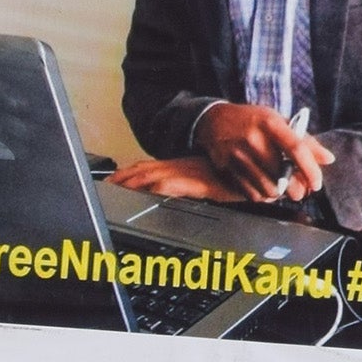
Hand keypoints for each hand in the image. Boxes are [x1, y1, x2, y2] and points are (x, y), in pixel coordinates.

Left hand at [107, 155, 252, 201]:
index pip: (145, 168)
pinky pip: (171, 185)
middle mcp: (179, 168)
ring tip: (114, 190)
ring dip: (131, 183)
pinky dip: (156, 189)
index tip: (109, 182)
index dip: (125, 174)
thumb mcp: (207, 183)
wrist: (259, 172)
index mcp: (179, 168)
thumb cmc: (235, 179)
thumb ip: (190, 187)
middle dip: (120, 179)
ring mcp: (186, 174)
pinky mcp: (196, 182)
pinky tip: (146, 193)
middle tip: (102, 187)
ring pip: (151, 176)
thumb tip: (175, 193)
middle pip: (142, 170)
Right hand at [193, 103, 334, 202]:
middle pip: (283, 176)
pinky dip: (263, 196)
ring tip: (281, 187)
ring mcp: (238, 155)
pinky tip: (265, 187)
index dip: (311, 170)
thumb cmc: (253, 121)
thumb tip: (328, 159)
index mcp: (271, 123)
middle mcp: (254, 139)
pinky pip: (252, 194)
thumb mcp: (278, 121)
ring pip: (269, 189)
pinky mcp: (227, 169)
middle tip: (300, 190)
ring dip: (280, 194)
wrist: (214, 121)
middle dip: (296, 189)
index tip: (316, 183)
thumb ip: (305, 140)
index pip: (297, 149)